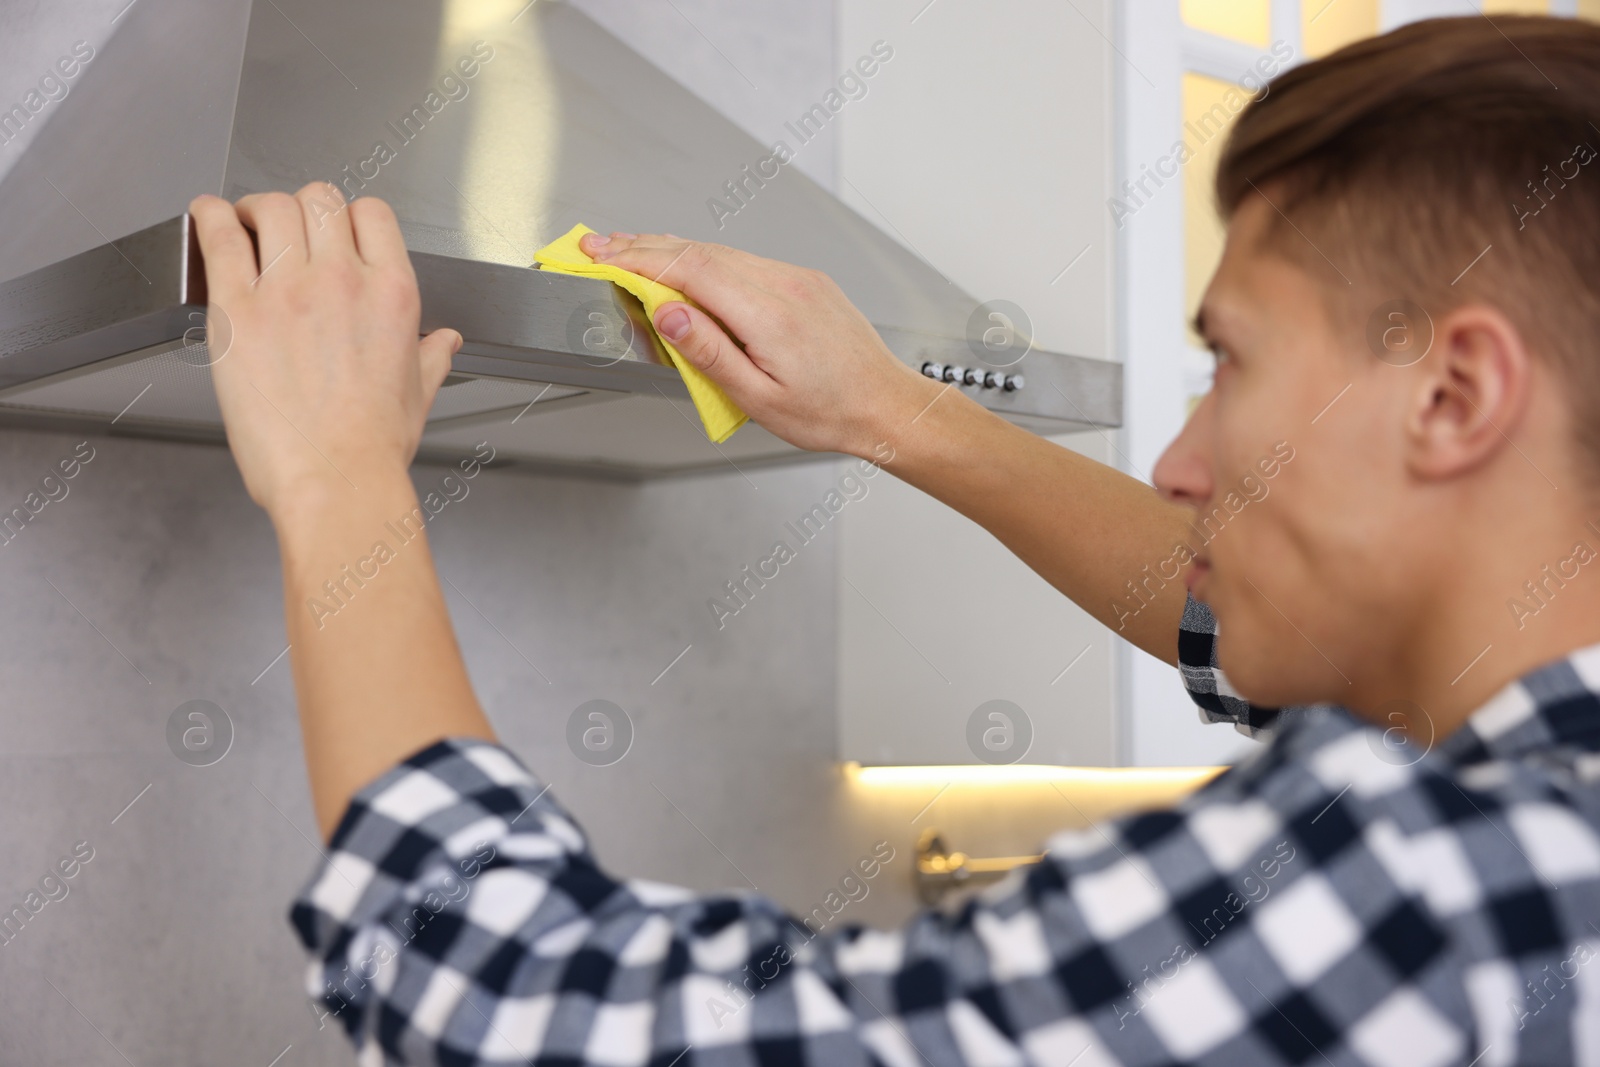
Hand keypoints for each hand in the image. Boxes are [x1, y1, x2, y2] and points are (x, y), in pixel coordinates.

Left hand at [188, 184, 460, 520]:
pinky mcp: (238, 312)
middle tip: (287, 227)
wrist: (336, 479)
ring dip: (258, 208)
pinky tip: (207, 216)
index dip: (349, 215)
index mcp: (392, 295)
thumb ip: (431, 356)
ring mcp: (288, 292)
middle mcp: (343, 281)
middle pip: (321, 201)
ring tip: (246, 223)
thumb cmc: (373, 447)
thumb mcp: (418, 394)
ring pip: (273, 208)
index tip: (335, 229)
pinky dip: (210, 216)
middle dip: (304, 207)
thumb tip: (445, 343)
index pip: (371, 214)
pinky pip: (221, 239)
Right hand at [579, 232, 939, 457]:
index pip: (688, 269)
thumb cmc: (828, 412)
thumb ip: (708, 352)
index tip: (600, 255)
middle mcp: (783, 284)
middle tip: (597, 245)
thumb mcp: (757, 398)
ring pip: (720, 251)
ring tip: (628, 251)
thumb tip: (667, 311)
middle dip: (642, 246)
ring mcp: (795, 277)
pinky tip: (684, 267)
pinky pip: (744, 260)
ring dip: (671, 250)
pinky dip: (704, 259)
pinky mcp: (803, 280)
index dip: (637, 258)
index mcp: (768, 313)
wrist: (885, 404)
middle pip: (698, 251)